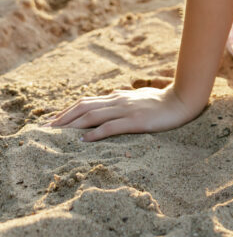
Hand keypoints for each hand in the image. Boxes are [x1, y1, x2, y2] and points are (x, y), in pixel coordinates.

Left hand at [42, 80, 205, 140]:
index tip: (53, 120)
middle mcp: (118, 101)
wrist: (182, 101)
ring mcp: (125, 110)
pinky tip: (84, 140)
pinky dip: (95, 133)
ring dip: (72, 124)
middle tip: (46, 129)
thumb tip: (112, 96)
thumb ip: (125, 98)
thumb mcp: (139, 97)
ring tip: (57, 133)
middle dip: (63, 117)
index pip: (87, 102)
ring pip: (93, 115)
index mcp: (118, 97)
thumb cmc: (162, 101)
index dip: (68, 110)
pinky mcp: (134, 121)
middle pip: (84, 107)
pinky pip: (110, 127)